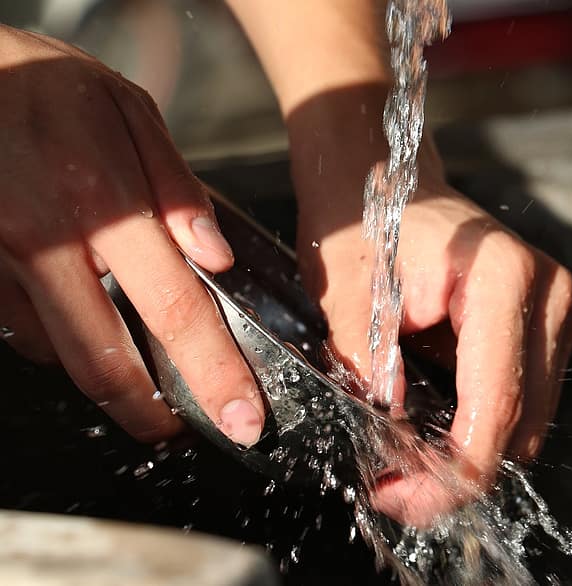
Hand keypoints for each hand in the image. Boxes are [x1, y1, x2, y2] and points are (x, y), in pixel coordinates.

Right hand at [0, 26, 263, 445]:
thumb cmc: (48, 87)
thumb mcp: (130, 113)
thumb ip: (178, 190)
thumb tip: (218, 259)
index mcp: (103, 204)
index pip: (174, 311)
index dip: (213, 374)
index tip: (243, 418)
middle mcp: (46, 244)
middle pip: (106, 364)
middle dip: (151, 413)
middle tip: (183, 427)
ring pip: (61, 356)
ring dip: (109, 377)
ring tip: (142, 371)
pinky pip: (23, 330)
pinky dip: (64, 340)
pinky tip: (87, 318)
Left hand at [296, 159, 571, 525]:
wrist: (389, 179)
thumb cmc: (365, 222)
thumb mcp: (349, 291)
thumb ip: (369, 363)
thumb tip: (394, 436)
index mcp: (503, 280)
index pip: (493, 407)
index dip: (450, 474)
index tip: (398, 497)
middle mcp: (548, 296)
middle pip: (519, 427)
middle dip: (456, 472)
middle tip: (390, 486)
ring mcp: (557, 310)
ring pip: (527, 423)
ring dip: (470, 453)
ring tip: (404, 460)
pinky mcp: (549, 324)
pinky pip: (524, 400)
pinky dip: (481, 425)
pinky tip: (433, 429)